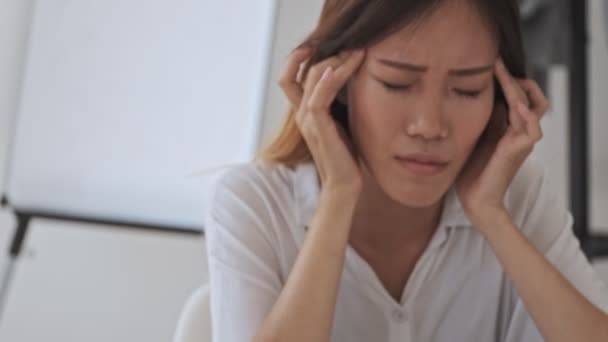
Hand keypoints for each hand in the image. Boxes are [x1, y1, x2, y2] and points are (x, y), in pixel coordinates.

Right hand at [279, 47, 365, 194]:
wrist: (343, 185)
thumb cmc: (345, 157)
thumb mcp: (341, 123)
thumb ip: (338, 103)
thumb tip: (351, 81)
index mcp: (304, 112)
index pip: (290, 77)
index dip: (299, 58)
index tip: (324, 44)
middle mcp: (301, 113)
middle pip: (299, 70)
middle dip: (325, 52)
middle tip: (351, 46)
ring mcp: (307, 120)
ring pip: (313, 77)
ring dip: (336, 60)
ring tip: (357, 53)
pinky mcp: (317, 127)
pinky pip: (318, 96)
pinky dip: (330, 79)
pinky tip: (341, 67)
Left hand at [455, 59, 549, 230]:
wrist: (475, 199)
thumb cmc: (470, 170)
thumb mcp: (471, 135)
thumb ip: (474, 118)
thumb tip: (463, 95)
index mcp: (508, 126)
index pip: (518, 94)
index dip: (508, 78)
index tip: (489, 61)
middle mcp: (519, 130)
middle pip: (530, 95)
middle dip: (513, 77)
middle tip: (495, 60)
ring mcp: (522, 140)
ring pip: (532, 105)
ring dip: (517, 87)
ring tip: (501, 72)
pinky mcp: (520, 151)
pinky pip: (533, 128)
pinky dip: (527, 114)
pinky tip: (516, 104)